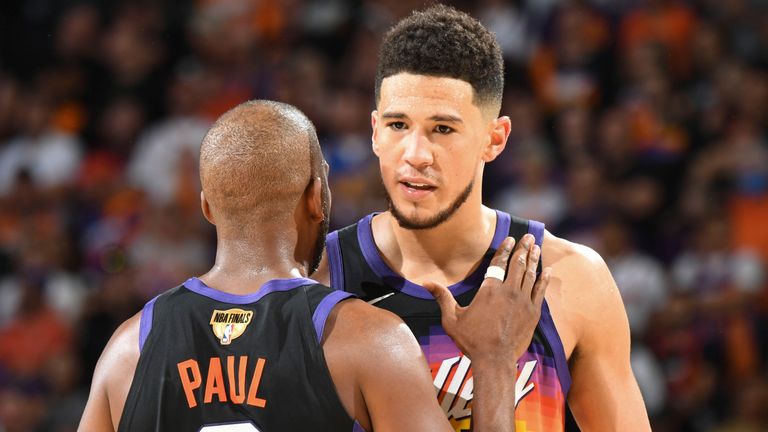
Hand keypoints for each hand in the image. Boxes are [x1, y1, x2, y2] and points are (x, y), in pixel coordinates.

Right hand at [423, 234, 550, 365]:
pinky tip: (547, 270)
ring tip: (537, 247)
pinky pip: (540, 291)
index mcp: (489, 290)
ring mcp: (523, 302)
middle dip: (523, 248)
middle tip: (529, 237)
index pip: (499, 263)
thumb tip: (425, 283)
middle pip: (518, 264)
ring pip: (530, 274)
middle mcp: (508, 291)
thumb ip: (442, 297)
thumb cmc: (471, 340)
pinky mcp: (533, 313)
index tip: (510, 239)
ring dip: (534, 259)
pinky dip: (544, 279)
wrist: (495, 360)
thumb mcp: (451, 319)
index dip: (505, 249)